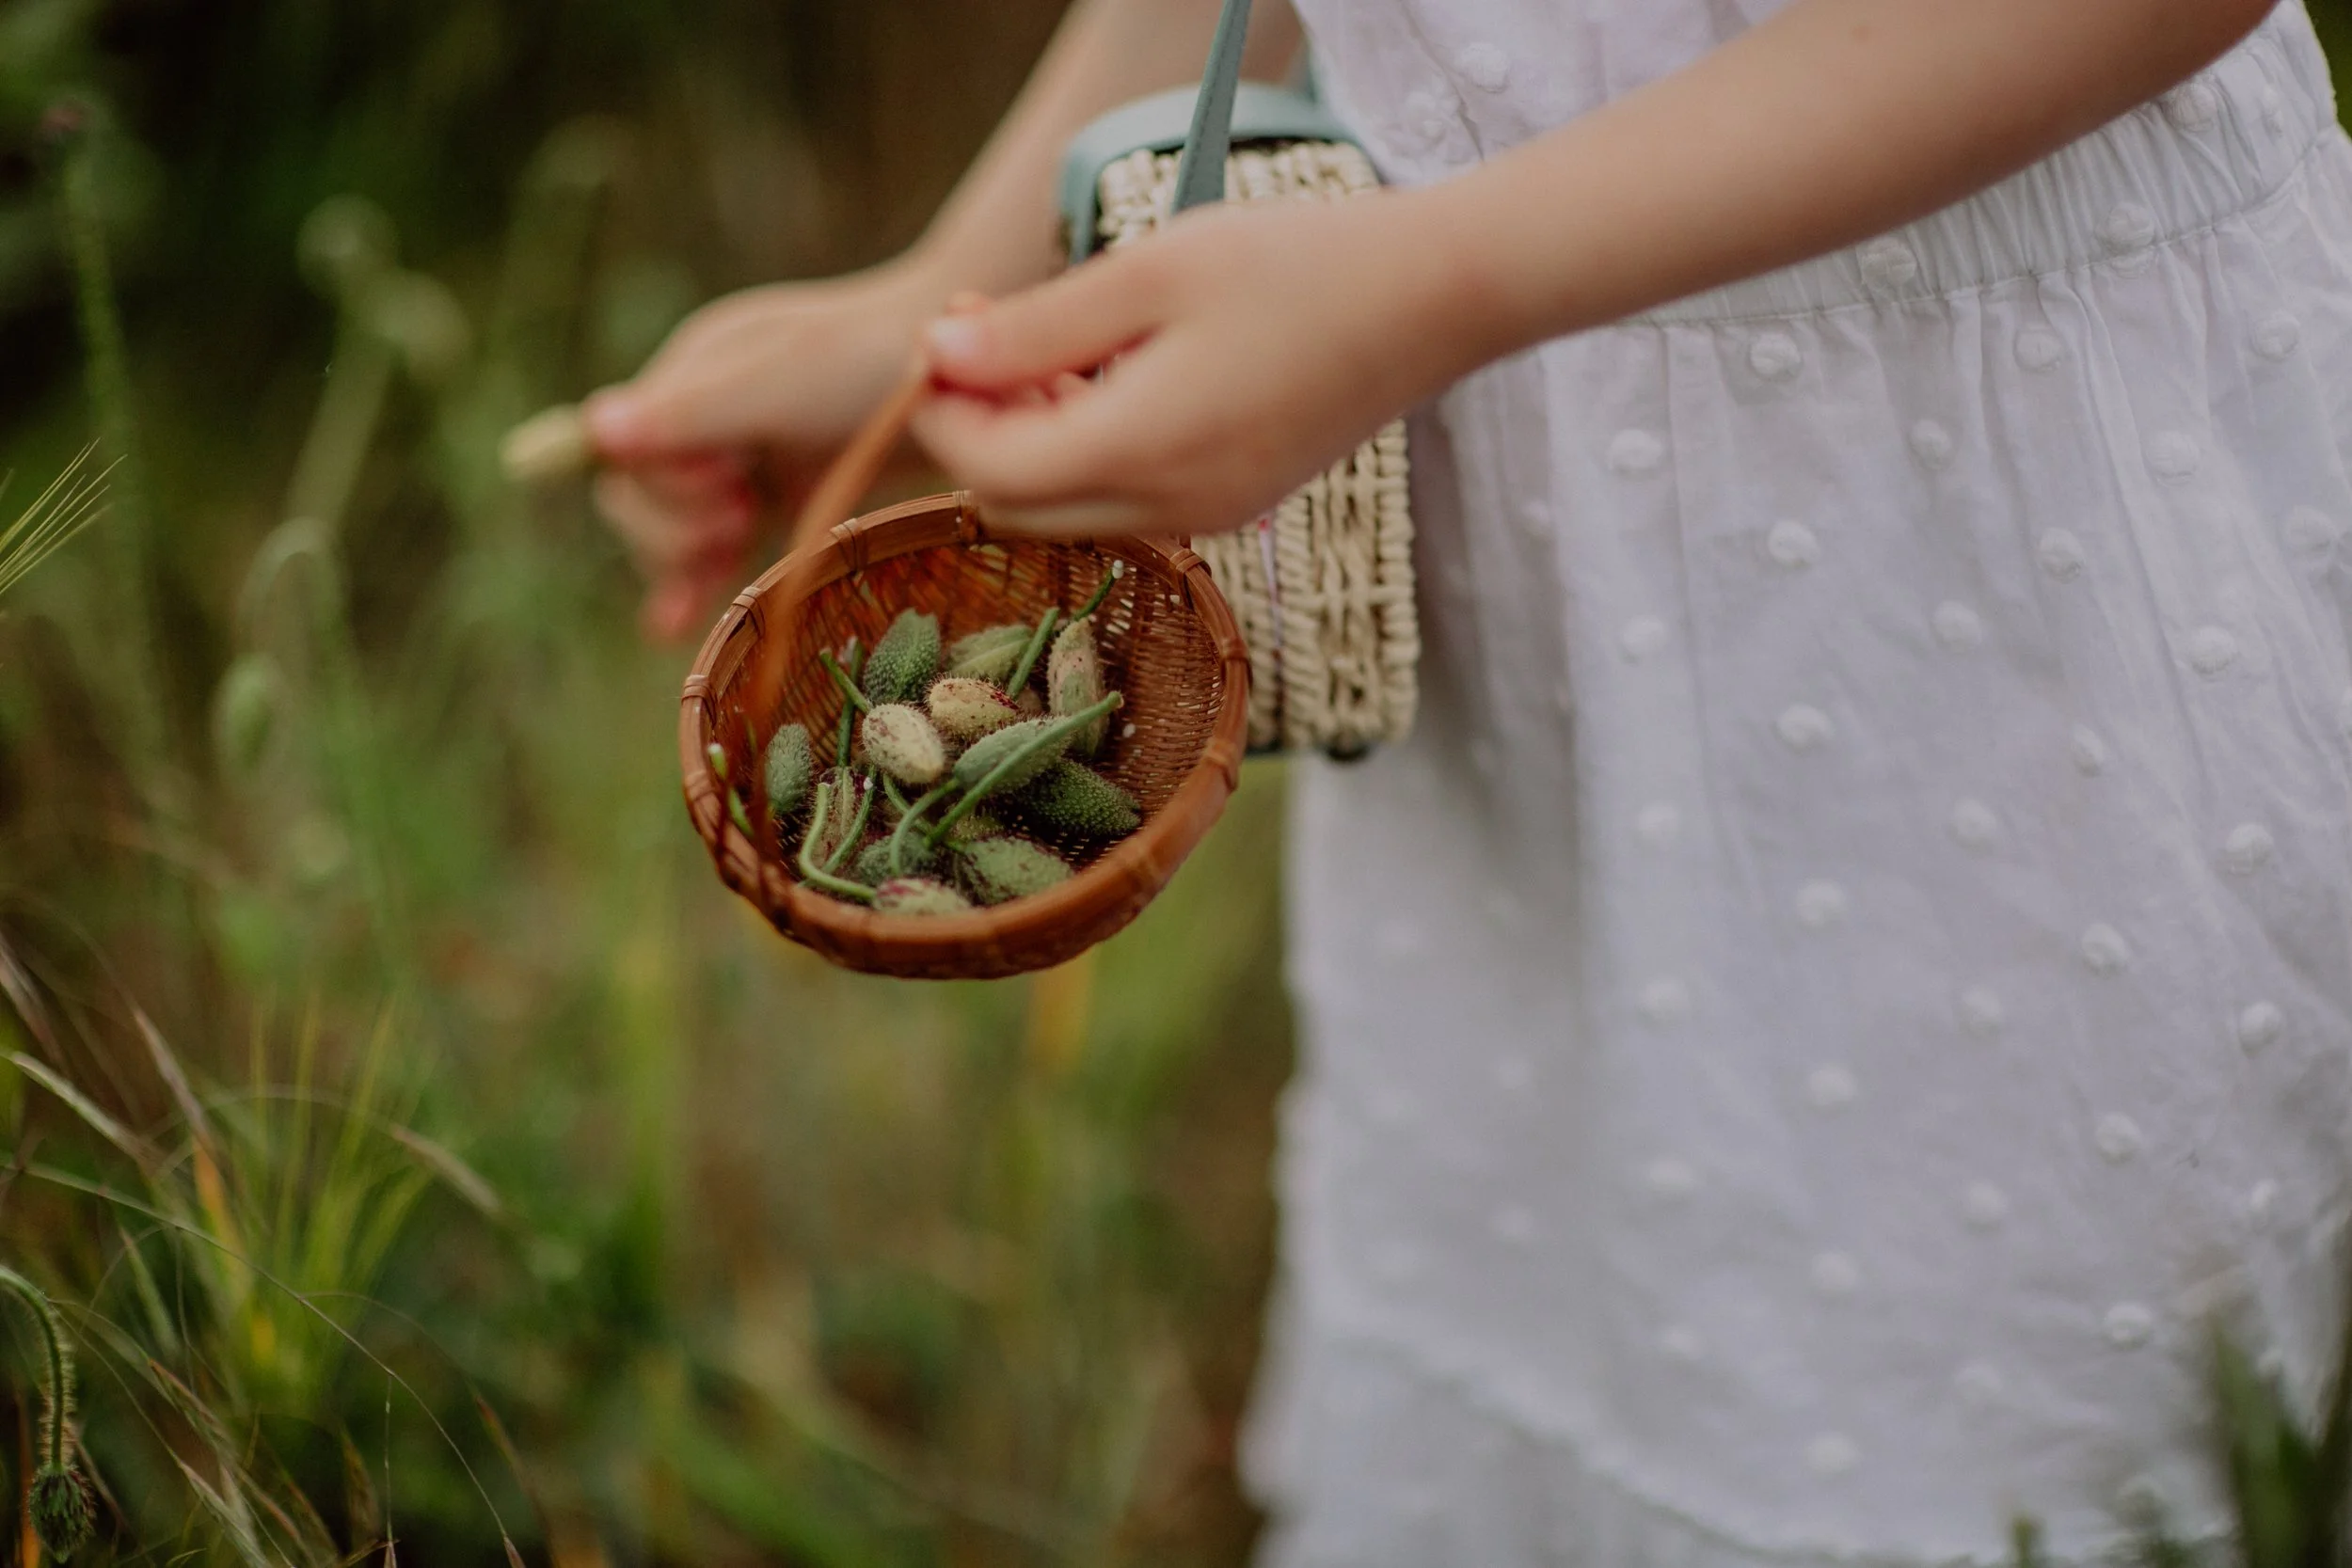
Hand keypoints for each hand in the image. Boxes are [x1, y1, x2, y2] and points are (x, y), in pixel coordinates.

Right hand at [583, 261, 945, 638]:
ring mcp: (746, 458)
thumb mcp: (779, 386)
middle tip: (739, 521)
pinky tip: (673, 628)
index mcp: (692, 374)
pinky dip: (694, 585)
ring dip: (687, 557)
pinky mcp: (784, 496)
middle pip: (639, 496)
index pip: (624, 454)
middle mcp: (708, 415)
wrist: (970, 375)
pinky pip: (720, 550)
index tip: (728, 486)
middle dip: (674, 526)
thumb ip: (692, 412)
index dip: (661, 489)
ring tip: (741, 543)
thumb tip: (595, 427)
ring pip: (676, 530)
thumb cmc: (873, 365)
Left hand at [912, 192, 1464, 537]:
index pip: (987, 469)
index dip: (943, 408)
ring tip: (1050, 338)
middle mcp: (1169, 509)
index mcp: (1141, 451)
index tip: (948, 325)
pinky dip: (1089, 450)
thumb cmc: (1296, 266)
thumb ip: (1036, 328)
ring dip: (1032, 440)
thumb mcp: (1150, 272)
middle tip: (987, 330)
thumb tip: (935, 359)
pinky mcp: (1232, 506)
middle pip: (1015, 508)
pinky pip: (1125, 502)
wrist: (1433, 299)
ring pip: (1068, 511)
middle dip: (979, 430)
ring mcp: (1206, 517)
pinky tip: (1111, 372)